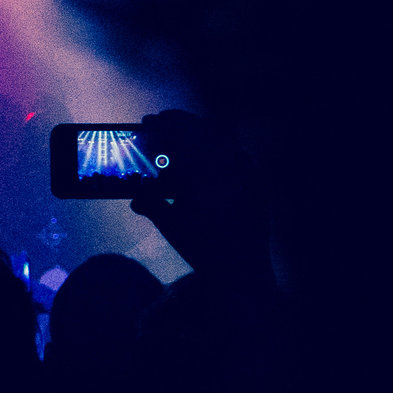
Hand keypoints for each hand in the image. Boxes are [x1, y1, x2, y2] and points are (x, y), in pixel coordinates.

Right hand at [129, 110, 266, 280]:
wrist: (241, 272)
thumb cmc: (200, 246)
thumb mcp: (168, 222)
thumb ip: (150, 201)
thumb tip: (135, 196)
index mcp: (202, 169)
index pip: (179, 134)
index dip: (160, 124)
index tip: (147, 121)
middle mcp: (229, 165)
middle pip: (201, 128)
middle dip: (180, 122)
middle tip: (162, 120)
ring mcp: (247, 172)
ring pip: (223, 136)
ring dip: (200, 132)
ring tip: (184, 136)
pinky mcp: (257, 182)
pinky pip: (237, 154)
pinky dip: (219, 149)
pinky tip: (206, 159)